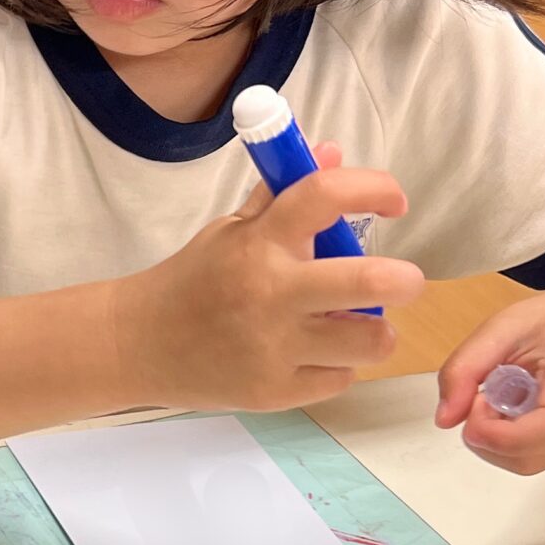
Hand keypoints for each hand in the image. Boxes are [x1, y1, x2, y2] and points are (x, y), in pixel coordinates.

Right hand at [112, 143, 424, 412]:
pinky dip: (335, 366)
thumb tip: (332, 151)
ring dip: (375, 332)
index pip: (324, 195)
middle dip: (405, 280)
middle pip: (368, 283)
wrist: (138, 345)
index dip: (373, 188)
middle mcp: (269, 293)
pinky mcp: (274, 392)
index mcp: (259, 242)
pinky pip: (339, 378)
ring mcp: (273, 348)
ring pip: (369, 342)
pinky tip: (311, 356)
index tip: (394, 201)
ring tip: (357, 325)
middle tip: (405, 281)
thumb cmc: (194, 280)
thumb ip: (283, 195)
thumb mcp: (231, 230)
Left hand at [435, 288, 544, 473]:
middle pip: (534, 456)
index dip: (503, 433)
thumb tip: (445, 417)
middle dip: (488, 436)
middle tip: (484, 395)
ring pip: (531, 462)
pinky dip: (518, 441)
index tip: (472, 412)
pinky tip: (528, 408)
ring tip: (511, 394)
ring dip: (500, 439)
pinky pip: (540, 459)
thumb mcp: (509, 323)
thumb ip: (467, 366)